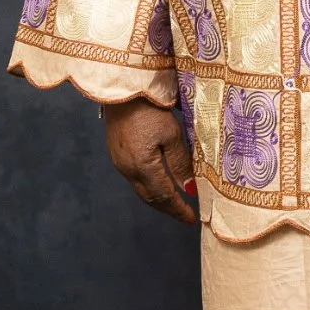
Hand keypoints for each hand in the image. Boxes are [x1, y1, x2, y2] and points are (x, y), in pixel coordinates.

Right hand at [103, 100, 197, 223]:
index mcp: (143, 167)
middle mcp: (128, 169)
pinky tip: (158, 185)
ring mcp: (120, 163)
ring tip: (175, 204)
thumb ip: (180, 164)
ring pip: (141, 190)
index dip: (178, 210)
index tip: (192, 219)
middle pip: (150, 198)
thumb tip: (189, 190)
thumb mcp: (172, 135)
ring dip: (158, 200)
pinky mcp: (117, 154)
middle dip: (168, 209)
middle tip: (185, 215)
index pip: (164, 197)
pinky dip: (149, 188)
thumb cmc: (150, 109)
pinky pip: (134, 179)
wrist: (123, 90)